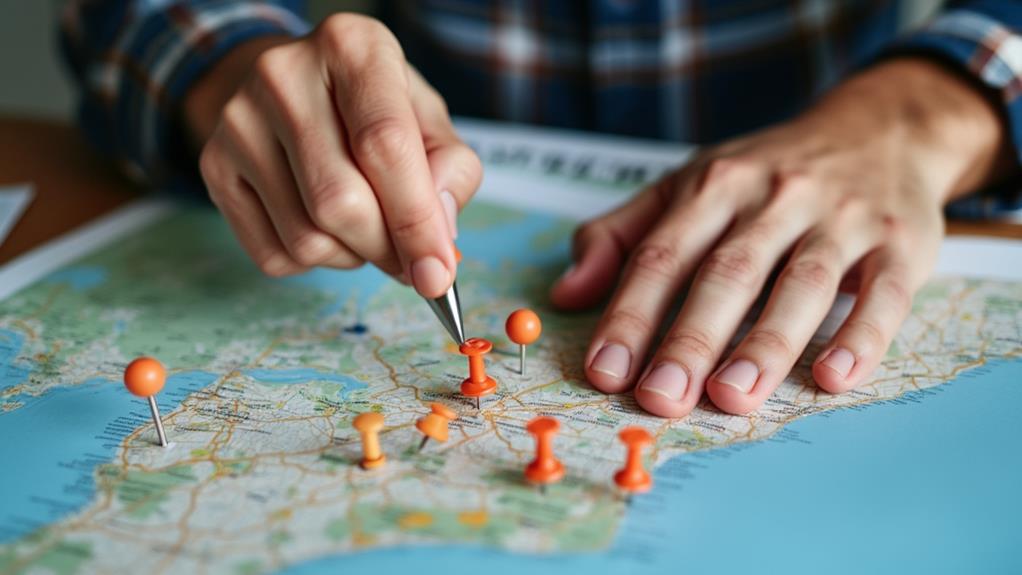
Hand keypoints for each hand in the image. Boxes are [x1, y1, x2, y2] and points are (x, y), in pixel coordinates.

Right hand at [188, 14, 480, 296]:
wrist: (295, 87)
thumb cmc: (374, 107)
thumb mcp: (428, 118)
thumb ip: (450, 171)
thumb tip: (436, 241)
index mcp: (351, 48)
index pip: (384, 145)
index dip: (416, 221)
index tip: (437, 273)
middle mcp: (284, 77)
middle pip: (340, 202)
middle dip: (385, 248)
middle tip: (408, 257)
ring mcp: (239, 122)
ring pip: (306, 239)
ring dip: (351, 256)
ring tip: (365, 227)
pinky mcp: (214, 166)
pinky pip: (273, 255)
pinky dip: (314, 262)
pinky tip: (325, 228)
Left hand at [551, 58, 1012, 416]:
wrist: (878, 128)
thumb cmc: (765, 173)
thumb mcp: (687, 186)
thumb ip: (622, 236)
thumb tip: (564, 293)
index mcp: (714, 185)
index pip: (662, 255)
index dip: (630, 315)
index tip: (604, 371)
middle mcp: (775, 197)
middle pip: (727, 273)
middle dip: (691, 338)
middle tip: (661, 396)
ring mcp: (842, 218)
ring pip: (802, 284)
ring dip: (766, 344)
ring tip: (731, 398)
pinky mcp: (900, 242)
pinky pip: (883, 292)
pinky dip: (861, 336)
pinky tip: (833, 378)